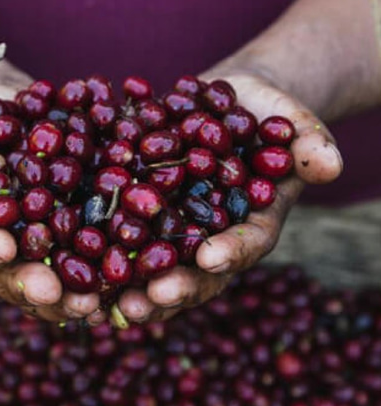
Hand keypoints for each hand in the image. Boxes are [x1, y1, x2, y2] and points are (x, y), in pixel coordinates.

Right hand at [0, 83, 101, 322]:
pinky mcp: (68, 228)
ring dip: (70, 292)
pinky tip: (120, 278)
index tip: (1, 247)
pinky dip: (100, 265)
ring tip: (92, 302)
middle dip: (31, 285)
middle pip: (10, 274)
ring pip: (50, 275)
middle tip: (53, 294)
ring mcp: (35, 241)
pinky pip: (83, 252)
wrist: (1, 109)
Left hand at [114, 70, 343, 323]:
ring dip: (129, 285)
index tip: (210, 260)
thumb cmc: (265, 113)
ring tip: (105, 301)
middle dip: (172, 288)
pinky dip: (100, 250)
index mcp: (249, 222)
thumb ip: (309, 143)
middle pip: (192, 271)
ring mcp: (173, 228)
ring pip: (152, 264)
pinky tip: (75, 263)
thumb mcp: (291, 121)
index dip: (230, 254)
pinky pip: (120, 234)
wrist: (225, 103)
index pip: (243, 244)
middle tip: (145, 302)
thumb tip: (329, 165)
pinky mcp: (140, 210)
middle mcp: (209, 235)